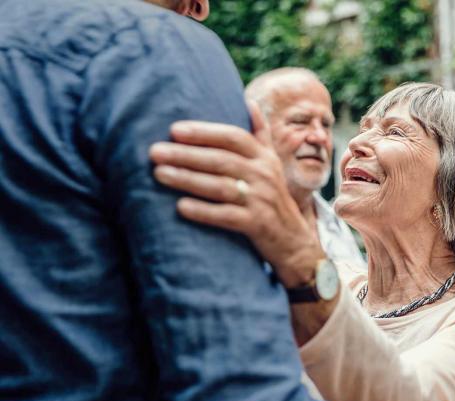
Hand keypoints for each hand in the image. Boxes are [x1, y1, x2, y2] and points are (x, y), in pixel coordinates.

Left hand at [149, 104, 322, 287]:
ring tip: (159, 174)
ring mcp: (261, 200)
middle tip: (155, 151)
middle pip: (222, 160)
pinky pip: (227, 216)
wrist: (293, 239)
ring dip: (188, 179)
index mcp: (264, 157)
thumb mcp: (272, 163)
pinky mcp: (257, 224)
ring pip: (220, 186)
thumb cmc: (273, 196)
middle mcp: (264, 175)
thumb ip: (260, 134)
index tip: (175, 130)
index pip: (234, 137)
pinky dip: (203, 211)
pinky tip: (181, 207)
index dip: (205, 132)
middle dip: (186, 155)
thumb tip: (249, 101)